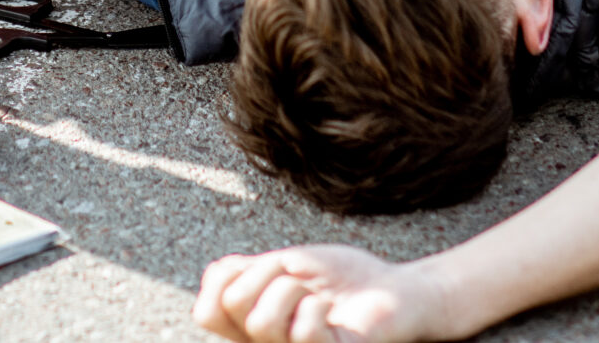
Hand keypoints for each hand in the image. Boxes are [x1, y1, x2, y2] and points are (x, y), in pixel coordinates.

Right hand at [194, 247, 449, 342]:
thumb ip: (247, 272)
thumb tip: (216, 275)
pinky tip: (332, 310)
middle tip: (298, 279)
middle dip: (268, 272)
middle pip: (232, 304)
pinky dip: (319, 306)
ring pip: (261, 321)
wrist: (392, 289)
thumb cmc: (342, 279)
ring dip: (294, 288)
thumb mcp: (286, 264)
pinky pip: (303, 333)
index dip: (223, 279)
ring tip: (315, 295)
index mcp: (250, 324)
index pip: (205, 312)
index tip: (263, 264)